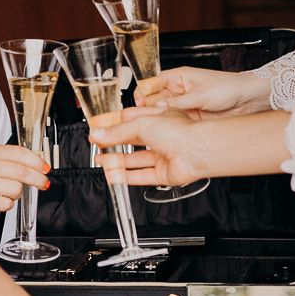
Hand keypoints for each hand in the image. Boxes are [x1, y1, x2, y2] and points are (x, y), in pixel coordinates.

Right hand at [0, 145, 48, 223]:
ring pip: (15, 188)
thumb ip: (8, 161)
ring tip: (5, 194)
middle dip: (37, 178)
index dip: (36, 160)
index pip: (17, 152)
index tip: (45, 168)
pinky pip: (5, 203)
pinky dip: (7, 205)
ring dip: (16, 194)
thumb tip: (37, 163)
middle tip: (44, 183)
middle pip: (20, 171)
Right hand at [90, 106, 205, 186]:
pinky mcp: (164, 173)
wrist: (197, 150)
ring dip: (117, 161)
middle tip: (97, 145)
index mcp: (157, 118)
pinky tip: (113, 175)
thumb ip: (116, 132)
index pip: (130, 120)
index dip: (114, 124)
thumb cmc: (179, 131)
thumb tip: (97, 134)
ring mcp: (162, 156)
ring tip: (100, 160)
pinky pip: (141, 176)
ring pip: (135, 160)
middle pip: (131, 141)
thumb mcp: (140, 125)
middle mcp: (160, 137)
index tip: (98, 128)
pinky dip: (126, 176)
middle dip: (113, 143)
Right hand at [135, 67, 270, 118]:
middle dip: (144, 109)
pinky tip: (164, 132)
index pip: (151, 84)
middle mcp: (178, 91)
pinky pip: (173, 121)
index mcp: (178, 77)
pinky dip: (167, 127)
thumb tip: (157, 107)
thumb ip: (178, 102)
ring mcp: (184, 105)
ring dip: (155, 119)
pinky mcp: (190, 118)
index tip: (136, 104)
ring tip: (148, 127)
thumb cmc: (229, 87)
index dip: (142, 94)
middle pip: (153, 99)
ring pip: (161, 112)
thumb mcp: (201, 94)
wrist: (250, 99)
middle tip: (137, 119)